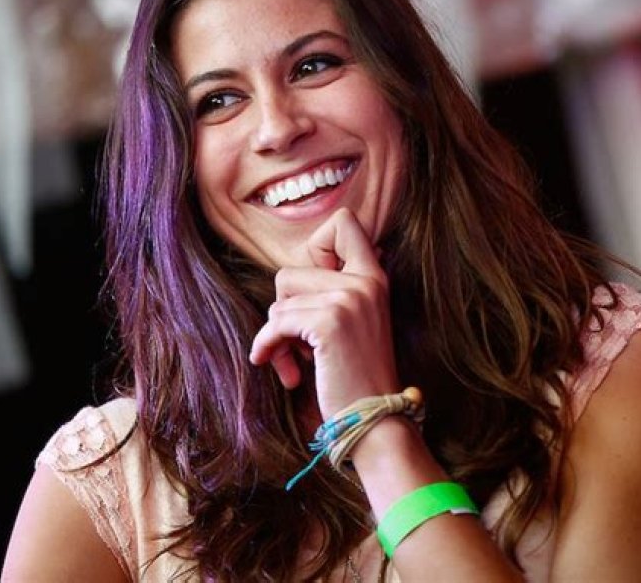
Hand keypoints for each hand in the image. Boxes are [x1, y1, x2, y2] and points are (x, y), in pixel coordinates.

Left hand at [250, 208, 399, 419]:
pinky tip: (274, 365)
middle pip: (291, 270)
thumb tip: (306, 262)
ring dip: (276, 333)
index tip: (314, 286)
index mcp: (374, 275)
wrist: (374, 418)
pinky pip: (276, 323)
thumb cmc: (355, 372)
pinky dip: (267, 345)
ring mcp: (349, 299)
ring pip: (280, 298)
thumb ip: (338, 286)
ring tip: (294, 358)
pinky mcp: (330, 322)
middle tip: (295, 339)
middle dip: (284, 308)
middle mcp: (366, 280)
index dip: (315, 248)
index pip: (342, 222)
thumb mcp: (357, 319)